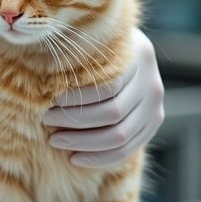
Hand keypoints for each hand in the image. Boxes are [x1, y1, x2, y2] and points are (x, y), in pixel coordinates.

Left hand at [44, 28, 164, 167]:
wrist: (128, 60)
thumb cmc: (98, 50)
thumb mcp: (93, 44)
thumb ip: (81, 55)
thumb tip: (44, 74)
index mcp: (139, 56)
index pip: (106, 87)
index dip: (76, 99)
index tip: (49, 103)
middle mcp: (153, 83)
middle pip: (113, 113)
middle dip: (75, 121)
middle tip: (46, 121)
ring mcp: (156, 107)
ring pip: (120, 136)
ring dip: (83, 142)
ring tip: (55, 140)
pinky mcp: (153, 126)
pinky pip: (127, 151)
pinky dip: (99, 158)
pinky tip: (74, 158)